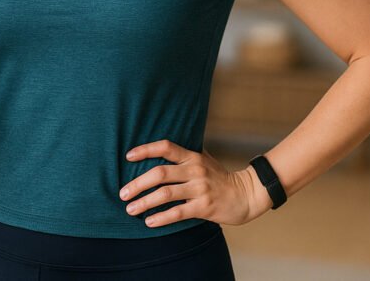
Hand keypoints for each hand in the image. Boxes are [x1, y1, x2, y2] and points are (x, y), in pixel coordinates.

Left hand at [118, 139, 268, 227]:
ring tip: (131, 209)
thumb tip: (159, 150)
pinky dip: (162, 217)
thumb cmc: (220, 177)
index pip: (166, 147)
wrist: (246, 194)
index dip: (146, 150)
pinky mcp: (204, 207)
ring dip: (145, 202)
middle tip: (123, 193)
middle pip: (160, 173)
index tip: (128, 157)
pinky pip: (178, 212)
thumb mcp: (204, 159)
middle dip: (138, 183)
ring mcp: (200, 189)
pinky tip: (149, 221)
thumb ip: (185, 155)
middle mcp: (195, 170)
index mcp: (193, 156)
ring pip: (166, 194)